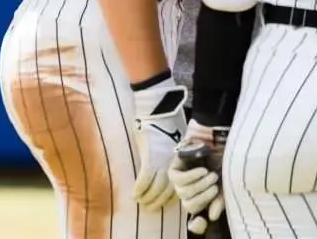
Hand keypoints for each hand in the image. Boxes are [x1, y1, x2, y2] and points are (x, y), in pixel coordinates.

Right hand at [131, 77, 187, 209]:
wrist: (160, 109)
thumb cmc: (169, 121)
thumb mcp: (179, 139)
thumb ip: (176, 154)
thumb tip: (173, 163)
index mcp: (181, 160)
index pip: (179, 185)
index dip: (171, 196)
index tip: (165, 202)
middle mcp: (173, 163)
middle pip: (168, 190)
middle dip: (159, 201)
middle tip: (151, 207)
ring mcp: (162, 161)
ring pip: (156, 188)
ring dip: (147, 198)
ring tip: (141, 202)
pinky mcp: (150, 157)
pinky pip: (144, 180)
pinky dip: (139, 189)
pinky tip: (135, 195)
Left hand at [169, 122, 228, 234]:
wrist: (220, 136)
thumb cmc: (225, 157)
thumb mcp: (227, 180)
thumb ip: (220, 199)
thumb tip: (212, 217)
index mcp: (202, 195)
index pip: (196, 215)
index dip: (197, 224)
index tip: (201, 223)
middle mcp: (190, 190)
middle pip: (190, 205)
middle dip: (205, 196)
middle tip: (216, 184)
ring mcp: (180, 180)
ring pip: (184, 194)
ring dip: (200, 185)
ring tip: (211, 175)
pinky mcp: (174, 169)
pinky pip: (179, 180)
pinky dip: (192, 176)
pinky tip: (202, 171)